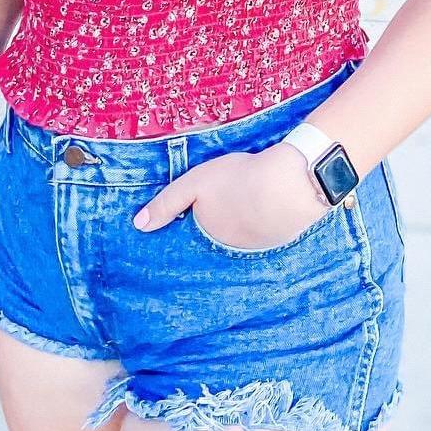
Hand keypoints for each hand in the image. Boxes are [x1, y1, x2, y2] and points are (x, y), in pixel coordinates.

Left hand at [133, 144, 329, 250]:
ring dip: (240, 225)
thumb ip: (167, 203)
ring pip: (241, 237)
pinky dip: (262, 220)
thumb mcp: (195, 183)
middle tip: (216, 213)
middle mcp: (231, 250)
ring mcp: (258, 246)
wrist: (291, 184)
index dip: (185, 238)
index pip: (190, 246)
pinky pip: (265, 231)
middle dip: (213, 231)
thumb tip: (139, 225)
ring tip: (238, 207)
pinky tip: (264, 205)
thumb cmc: (239, 180)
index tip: (177, 234)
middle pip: (216, 241)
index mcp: (208, 237)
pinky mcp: (281, 236)